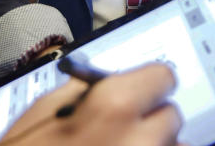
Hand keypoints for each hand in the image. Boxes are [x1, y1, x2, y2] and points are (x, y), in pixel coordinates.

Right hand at [0, 63, 181, 145]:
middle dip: (150, 120)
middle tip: (121, 129)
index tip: (137, 91)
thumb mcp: (43, 109)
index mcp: (114, 106)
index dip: (147, 83)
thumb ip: (84, 90)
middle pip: (171, 117)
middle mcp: (141, 140)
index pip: (163, 76)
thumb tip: (110, 80)